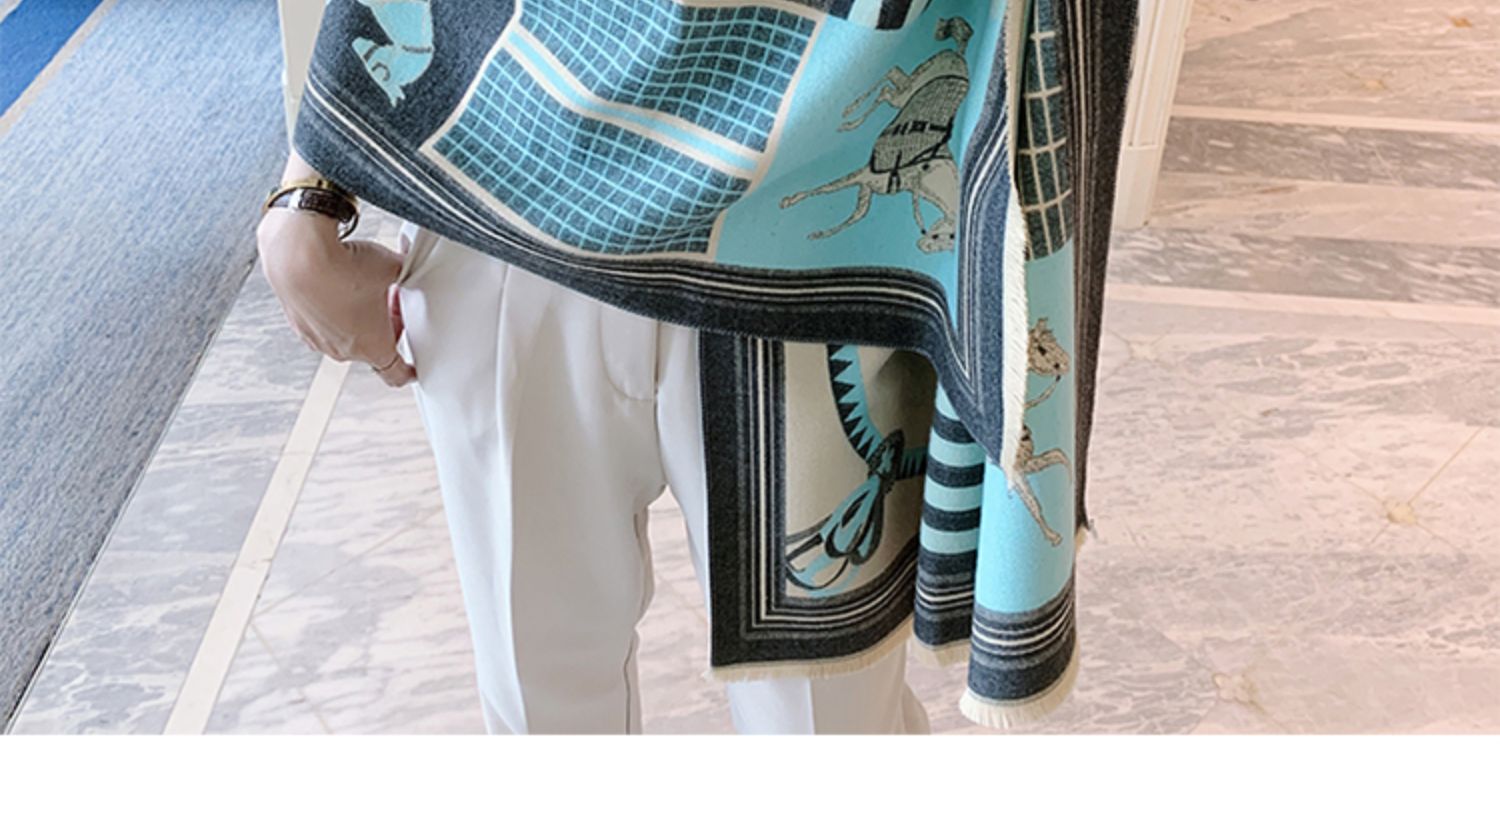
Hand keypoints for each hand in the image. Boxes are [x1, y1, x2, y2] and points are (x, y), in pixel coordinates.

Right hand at [255, 204, 416, 386]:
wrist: (298, 256)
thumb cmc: (343, 269)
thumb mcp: (391, 268)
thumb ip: (404, 273)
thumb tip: (405, 267)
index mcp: (372, 347)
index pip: (395, 374)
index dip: (408, 371)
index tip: (413, 368)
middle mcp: (342, 350)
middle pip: (372, 347)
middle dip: (385, 326)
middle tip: (391, 302)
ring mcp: (317, 339)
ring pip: (346, 335)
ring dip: (357, 318)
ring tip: (361, 288)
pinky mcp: (297, 323)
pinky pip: (322, 323)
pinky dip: (332, 310)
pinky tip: (336, 284)